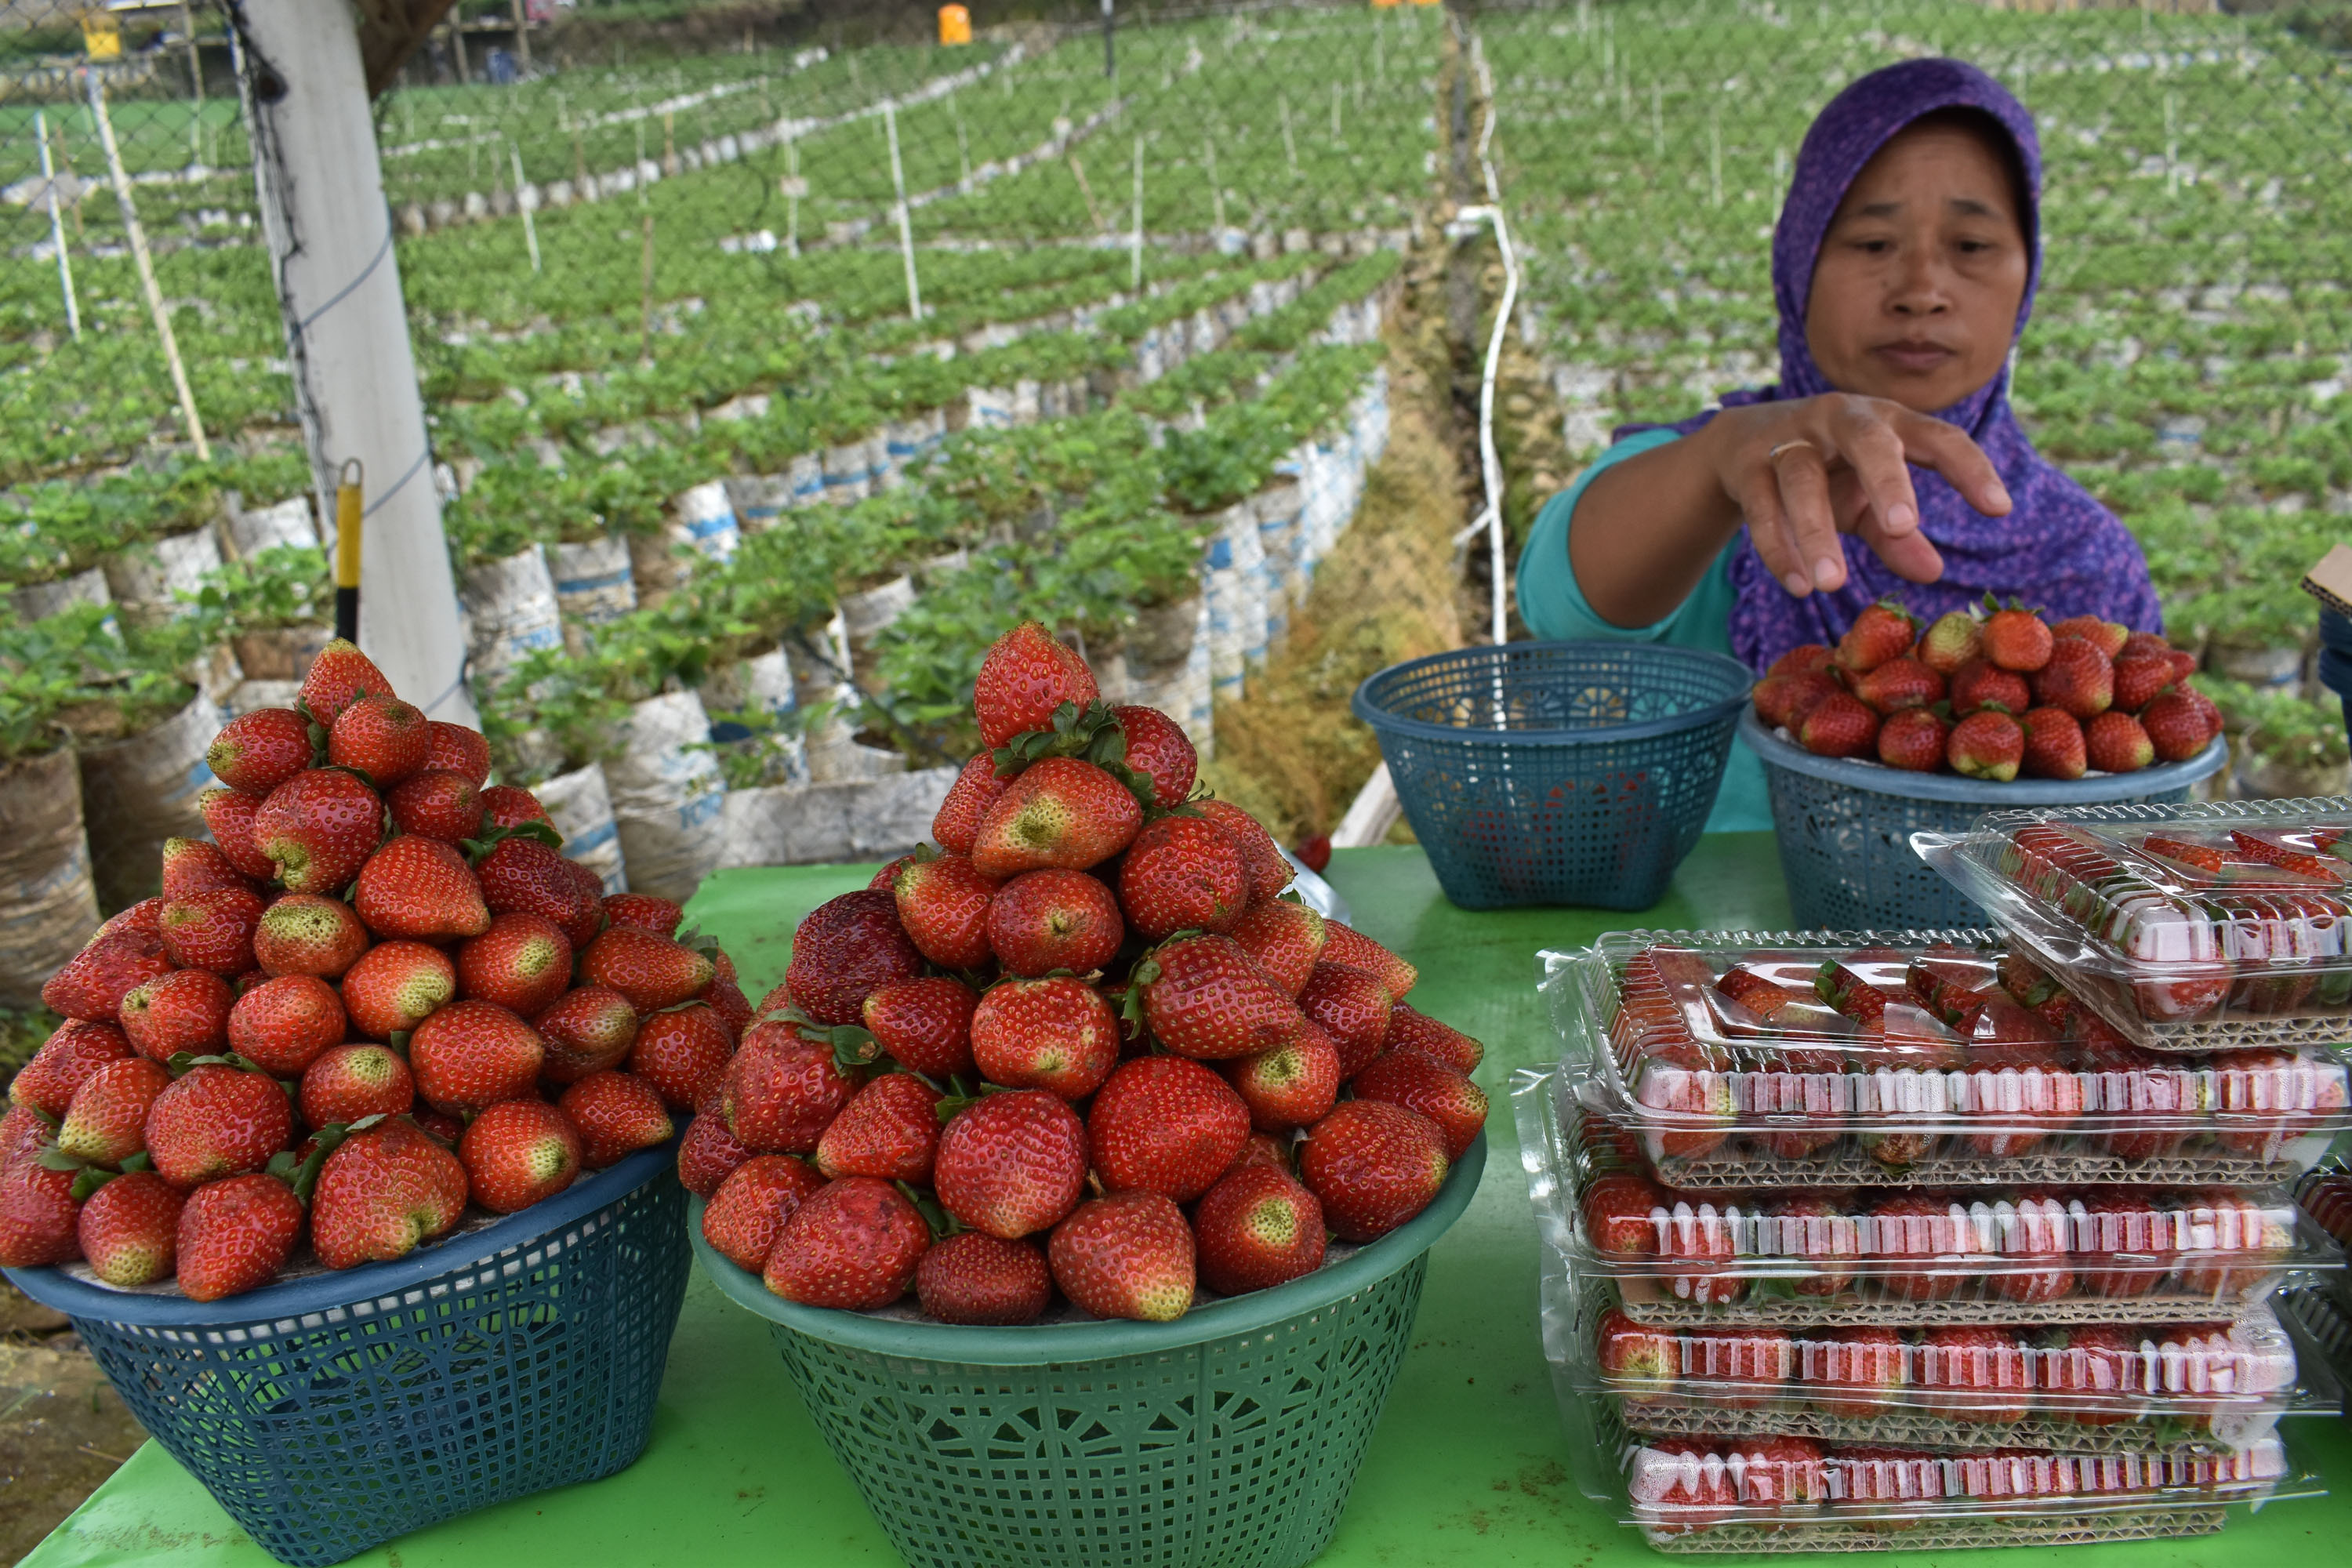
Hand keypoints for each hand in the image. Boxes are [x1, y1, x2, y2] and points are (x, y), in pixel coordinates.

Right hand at [1706, 393, 2012, 597]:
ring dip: (1817, 532)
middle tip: (1904, 526)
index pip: (1938, 437)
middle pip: (1868, 441)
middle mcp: (1841, 419)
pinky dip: (1779, 548)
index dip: (1969, 469)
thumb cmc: (1826, 471)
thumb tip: (1935, 574)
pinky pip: (1762, 507)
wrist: (1741, 441)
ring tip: (1832, 585)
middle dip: (1887, 480)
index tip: (2000, 509)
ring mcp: (1789, 438)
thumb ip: (1896, 536)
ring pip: (1802, 478)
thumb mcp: (1865, 501)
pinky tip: (1799, 585)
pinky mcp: (1748, 464)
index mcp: (1887, 422)